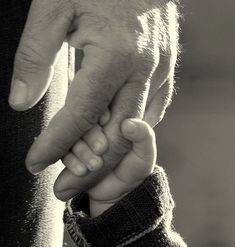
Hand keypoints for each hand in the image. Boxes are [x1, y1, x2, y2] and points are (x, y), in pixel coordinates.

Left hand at [9, 0, 177, 194]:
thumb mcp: (54, 7)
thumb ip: (36, 55)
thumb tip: (22, 103)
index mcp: (115, 55)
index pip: (80, 115)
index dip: (55, 144)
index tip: (34, 164)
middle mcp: (142, 71)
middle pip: (113, 137)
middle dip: (85, 168)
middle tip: (61, 190)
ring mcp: (158, 74)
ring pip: (133, 134)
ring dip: (106, 159)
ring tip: (81, 176)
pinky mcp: (164, 75)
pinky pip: (147, 116)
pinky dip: (126, 136)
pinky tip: (109, 145)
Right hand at [63, 118, 156, 216]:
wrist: (118, 194)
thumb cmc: (134, 169)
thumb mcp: (145, 154)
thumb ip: (144, 136)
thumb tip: (129, 123)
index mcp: (112, 118)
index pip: (102, 106)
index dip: (101, 112)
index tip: (106, 121)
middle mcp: (94, 125)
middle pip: (83, 120)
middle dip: (91, 135)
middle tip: (102, 149)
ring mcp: (80, 139)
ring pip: (70, 135)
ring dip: (80, 150)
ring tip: (95, 165)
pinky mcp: (70, 152)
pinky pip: (62, 151)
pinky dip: (71, 161)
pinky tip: (82, 171)